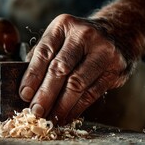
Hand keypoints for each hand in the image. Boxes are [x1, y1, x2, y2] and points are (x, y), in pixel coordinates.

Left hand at [19, 0, 144, 124]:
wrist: (120, 32)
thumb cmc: (79, 41)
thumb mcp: (60, 38)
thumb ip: (42, 58)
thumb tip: (26, 90)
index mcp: (64, 25)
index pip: (44, 53)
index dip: (32, 76)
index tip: (24, 95)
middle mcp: (84, 35)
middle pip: (60, 69)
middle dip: (45, 94)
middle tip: (36, 111)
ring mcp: (103, 51)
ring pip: (77, 85)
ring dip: (60, 106)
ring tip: (49, 119)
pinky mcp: (114, 70)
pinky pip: (91, 94)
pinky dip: (76, 109)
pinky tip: (65, 117)